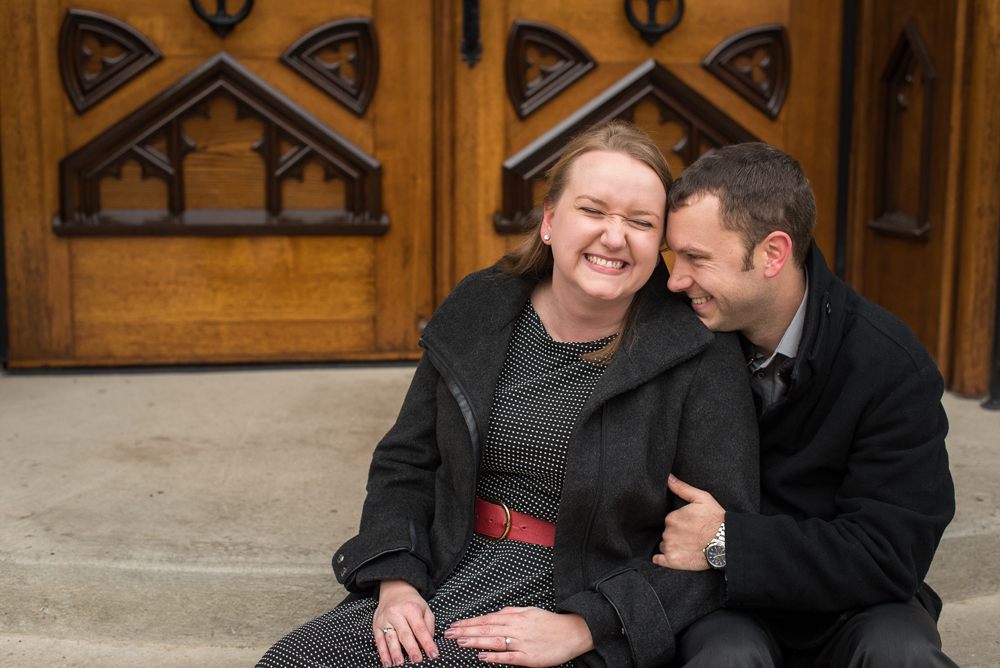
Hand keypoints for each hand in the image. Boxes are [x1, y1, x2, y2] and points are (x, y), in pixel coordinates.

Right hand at [373, 579, 437, 665]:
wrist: (394, 590)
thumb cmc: (412, 602)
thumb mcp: (425, 608)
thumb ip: (428, 626)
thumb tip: (429, 643)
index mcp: (411, 609)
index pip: (420, 628)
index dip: (427, 642)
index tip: (433, 654)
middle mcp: (396, 613)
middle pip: (405, 634)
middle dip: (411, 649)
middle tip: (417, 661)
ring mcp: (384, 620)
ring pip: (390, 639)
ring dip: (395, 653)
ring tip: (400, 664)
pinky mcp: (376, 625)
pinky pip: (379, 641)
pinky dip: (383, 654)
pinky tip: (387, 663)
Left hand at [445, 607, 593, 665]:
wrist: (572, 633)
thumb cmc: (550, 623)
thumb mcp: (529, 611)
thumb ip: (510, 612)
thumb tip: (494, 614)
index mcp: (514, 617)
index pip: (486, 619)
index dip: (468, 622)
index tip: (454, 625)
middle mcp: (516, 628)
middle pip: (486, 629)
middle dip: (465, 631)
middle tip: (449, 634)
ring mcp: (522, 643)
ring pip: (494, 641)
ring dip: (475, 641)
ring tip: (460, 642)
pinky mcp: (529, 657)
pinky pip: (508, 657)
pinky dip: (494, 657)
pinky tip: (482, 656)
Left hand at [653, 474, 724, 570]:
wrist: (727, 542)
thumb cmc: (716, 519)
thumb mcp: (702, 498)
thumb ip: (682, 488)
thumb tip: (668, 478)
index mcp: (672, 517)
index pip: (670, 521)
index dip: (680, 524)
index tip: (690, 526)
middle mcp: (668, 532)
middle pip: (667, 533)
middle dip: (676, 534)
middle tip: (692, 537)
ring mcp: (670, 547)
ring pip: (665, 545)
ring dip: (673, 546)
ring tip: (689, 547)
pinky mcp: (673, 561)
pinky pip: (659, 560)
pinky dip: (662, 559)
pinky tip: (671, 557)